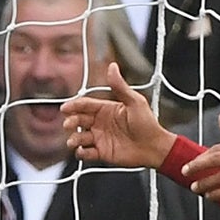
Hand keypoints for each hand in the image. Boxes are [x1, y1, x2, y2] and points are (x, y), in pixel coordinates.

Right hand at [60, 63, 175, 169]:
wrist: (154, 147)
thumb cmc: (147, 123)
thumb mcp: (134, 102)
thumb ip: (120, 86)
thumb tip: (112, 66)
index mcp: (106, 109)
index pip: (85, 105)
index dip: (74, 105)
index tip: (65, 108)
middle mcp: (100, 123)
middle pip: (79, 120)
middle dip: (71, 121)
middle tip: (69, 124)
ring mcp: (100, 138)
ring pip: (79, 137)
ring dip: (74, 139)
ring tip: (74, 141)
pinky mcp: (102, 153)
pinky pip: (86, 153)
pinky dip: (81, 153)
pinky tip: (82, 151)